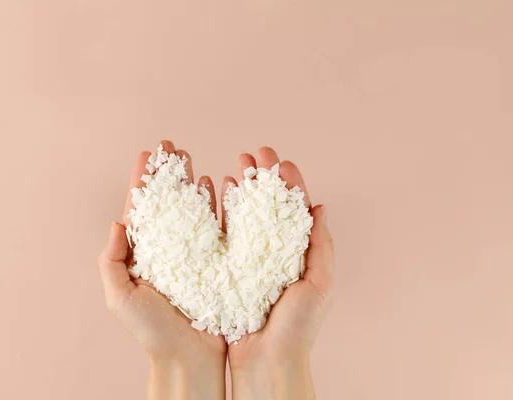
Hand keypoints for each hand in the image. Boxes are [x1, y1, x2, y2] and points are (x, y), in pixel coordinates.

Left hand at [97, 141, 226, 399]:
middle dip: (169, 173)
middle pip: (168, 202)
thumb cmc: (152, 332)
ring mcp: (194, 254)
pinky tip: (221, 185)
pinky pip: (219, 227)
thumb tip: (118, 224)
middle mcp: (169, 249)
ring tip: (194, 160)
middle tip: (173, 146)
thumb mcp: (121, 298)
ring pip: (194, 209)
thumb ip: (112, 262)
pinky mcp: (218, 262)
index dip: (144, 180)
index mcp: (144, 254)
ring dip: (193, 183)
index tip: (148, 153)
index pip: (142, 208)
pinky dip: (220, 205)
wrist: (189, 358)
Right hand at [223, 147, 334, 399]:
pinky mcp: (229, 270)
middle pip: (269, 206)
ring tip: (235, 167)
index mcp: (300, 254)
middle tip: (254, 154)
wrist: (267, 362)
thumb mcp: (320, 285)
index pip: (295, 210)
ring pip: (247, 216)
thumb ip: (321, 247)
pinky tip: (216, 195)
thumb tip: (320, 207)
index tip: (280, 160)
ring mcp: (251, 260)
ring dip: (242, 189)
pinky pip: (225, 235)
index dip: (289, 183)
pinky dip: (222, 212)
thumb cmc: (297, 329)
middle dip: (262, 178)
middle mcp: (275, 252)